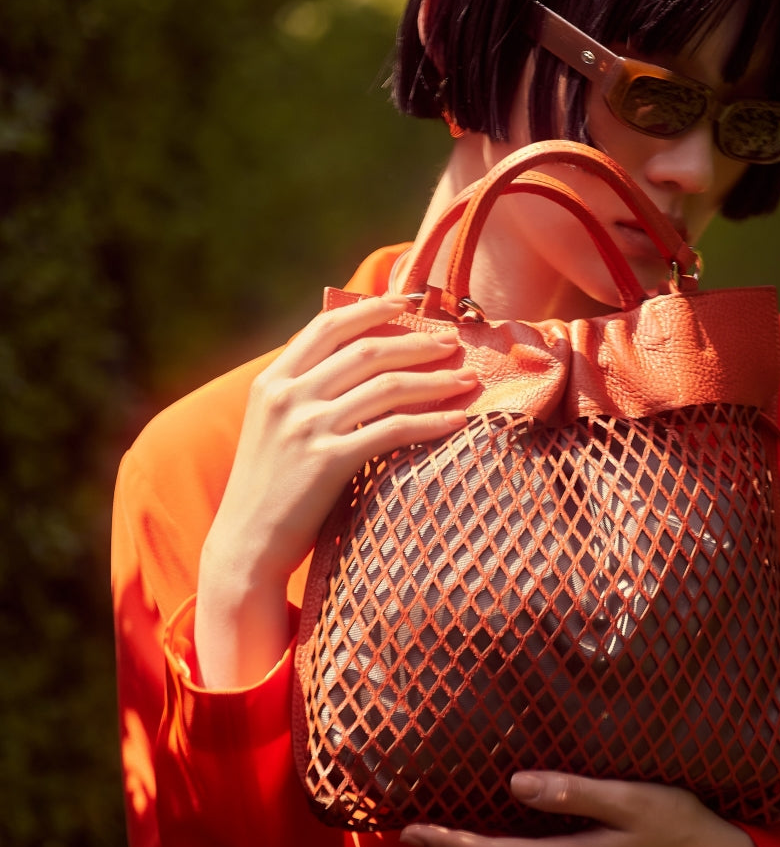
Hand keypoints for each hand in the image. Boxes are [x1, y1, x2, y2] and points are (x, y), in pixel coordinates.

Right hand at [196, 295, 475, 687]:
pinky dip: (431, 421)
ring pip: (386, 386)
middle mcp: (287, 396)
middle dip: (417, 343)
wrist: (246, 545)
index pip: (328, 326)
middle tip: (453, 343)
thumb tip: (355, 362)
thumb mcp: (274, 427)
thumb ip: (304, 391)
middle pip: (366, 351)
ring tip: (467, 379)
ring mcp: (306, 427)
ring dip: (435, 379)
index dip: (372, 309)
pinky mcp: (327, 461)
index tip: (408, 302)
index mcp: (272, 381)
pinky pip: (393, 429)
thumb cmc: (270, 488)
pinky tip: (456, 420)